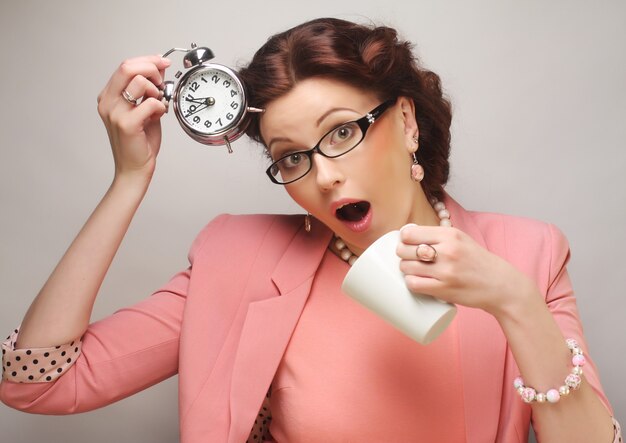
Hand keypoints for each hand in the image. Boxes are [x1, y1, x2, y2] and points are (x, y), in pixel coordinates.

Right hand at [97, 55, 170, 180]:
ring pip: (139, 82)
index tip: (162, 62)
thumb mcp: (144, 109)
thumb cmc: (139, 141)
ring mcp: (115, 112)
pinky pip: (150, 103)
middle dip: (151, 68)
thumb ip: (148, 90)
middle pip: (128, 67)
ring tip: (157, 104)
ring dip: (156, 90)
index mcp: (109, 96)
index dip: (147, 61)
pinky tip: (158, 116)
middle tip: (162, 82)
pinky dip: (160, 107)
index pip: (125, 66)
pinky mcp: (126, 124)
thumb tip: (159, 70)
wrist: (134, 167)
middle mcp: (108, 102)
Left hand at [396, 224, 538, 317]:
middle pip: (404, 250)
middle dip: (402, 254)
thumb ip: (439, 236)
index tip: (406, 243)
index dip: (403, 239)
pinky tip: (415, 281)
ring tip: (413, 270)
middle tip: (408, 259)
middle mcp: (447, 251)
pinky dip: (410, 283)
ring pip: (406, 267)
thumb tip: (409, 235)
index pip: (410, 233)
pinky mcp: (444, 289)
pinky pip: (414, 284)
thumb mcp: (462, 240)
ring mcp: (445, 271)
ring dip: (405, 269)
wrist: (501, 285)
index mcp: (450, 235)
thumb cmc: (478, 262)